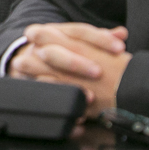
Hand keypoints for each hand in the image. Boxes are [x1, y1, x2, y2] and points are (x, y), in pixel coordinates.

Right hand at [8, 23, 131, 115]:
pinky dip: (61, 107)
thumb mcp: (79, 41)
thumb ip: (100, 38)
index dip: (99, 39)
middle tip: (98, 72)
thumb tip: (121, 33)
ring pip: (44, 74)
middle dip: (75, 62)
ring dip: (67, 86)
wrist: (26, 60)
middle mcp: (40, 47)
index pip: (78, 31)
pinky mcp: (29, 85)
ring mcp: (31, 65)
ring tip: (90, 98)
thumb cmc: (62, 52)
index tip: (119, 48)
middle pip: (55, 51)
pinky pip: (43, 98)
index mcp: (55, 31)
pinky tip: (79, 118)